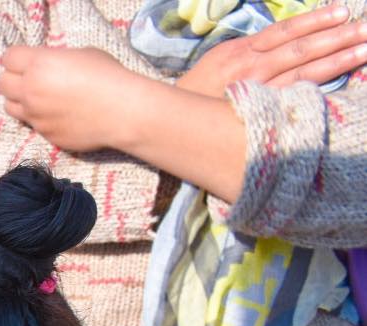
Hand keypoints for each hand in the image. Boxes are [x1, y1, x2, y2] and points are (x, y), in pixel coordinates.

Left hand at [0, 47, 140, 151]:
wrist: (120, 111)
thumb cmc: (106, 75)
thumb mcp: (79, 54)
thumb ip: (54, 61)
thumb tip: (46, 69)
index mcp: (39, 64)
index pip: (8, 58)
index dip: (16, 58)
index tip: (25, 61)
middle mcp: (31, 91)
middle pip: (2, 84)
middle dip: (11, 79)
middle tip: (27, 80)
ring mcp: (35, 116)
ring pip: (10, 107)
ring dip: (19, 101)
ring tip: (36, 99)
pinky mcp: (44, 135)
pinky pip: (32, 125)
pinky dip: (38, 119)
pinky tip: (56, 114)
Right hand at [177, 4, 366, 96]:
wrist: (165, 126)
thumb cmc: (193, 99)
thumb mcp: (216, 66)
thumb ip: (246, 56)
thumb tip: (277, 47)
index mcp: (240, 51)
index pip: (286, 31)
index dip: (316, 21)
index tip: (343, 13)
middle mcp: (249, 68)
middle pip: (301, 49)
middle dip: (337, 37)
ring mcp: (254, 93)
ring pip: (303, 72)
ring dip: (337, 59)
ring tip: (364, 48)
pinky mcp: (254, 114)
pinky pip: (290, 98)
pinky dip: (315, 89)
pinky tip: (338, 81)